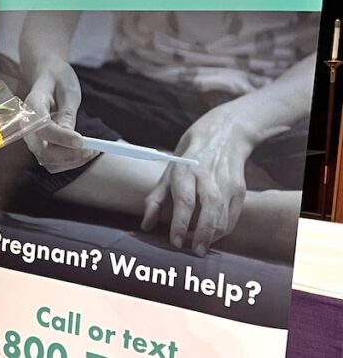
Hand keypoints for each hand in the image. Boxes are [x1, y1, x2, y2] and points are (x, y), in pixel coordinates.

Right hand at [23, 56, 96, 172]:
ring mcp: (32, 138)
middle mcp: (27, 126)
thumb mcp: (67, 90)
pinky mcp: (40, 144)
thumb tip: (72, 137)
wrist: (47, 76)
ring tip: (92, 150)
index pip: (43, 129)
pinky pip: (52, 162)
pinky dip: (69, 162)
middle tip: (93, 149)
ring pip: (48, 162)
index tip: (82, 141)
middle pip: (43, 152)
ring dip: (71, 161)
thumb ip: (67, 114)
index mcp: (32, 107)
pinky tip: (84, 152)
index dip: (62, 138)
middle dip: (69, 155)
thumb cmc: (58, 80)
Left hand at [140, 104, 273, 255]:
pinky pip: (234, 215)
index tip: (175, 242)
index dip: (180, 224)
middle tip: (194, 251)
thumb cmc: (188, 157)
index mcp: (186, 170)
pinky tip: (213, 236)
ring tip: (201, 246)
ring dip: (214, 235)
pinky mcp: (240, 188)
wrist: (223, 134)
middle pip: (209, 210)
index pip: (184, 202)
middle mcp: (208, 176)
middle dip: (203, 234)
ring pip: (224, 215)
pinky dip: (225, 229)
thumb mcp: (168, 172)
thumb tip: (145, 225)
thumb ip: (156, 199)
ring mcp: (227, 183)